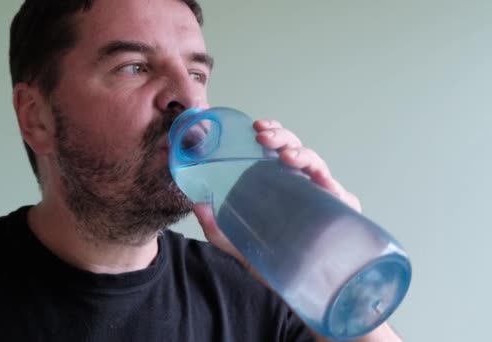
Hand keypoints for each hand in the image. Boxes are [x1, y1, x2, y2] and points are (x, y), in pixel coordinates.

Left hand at [194, 118, 360, 262]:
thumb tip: (196, 202)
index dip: (271, 132)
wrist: (294, 292)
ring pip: (316, 164)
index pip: (278, 149)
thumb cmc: (271, 260)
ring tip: (284, 155)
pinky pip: (340, 194)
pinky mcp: (341, 214)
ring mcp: (323, 197)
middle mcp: (303, 185)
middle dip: (282, 137)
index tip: (256, 126)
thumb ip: (216, 226)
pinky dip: (329, 183)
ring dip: (301, 154)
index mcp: (281, 184)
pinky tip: (319, 181)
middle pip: (296, 150)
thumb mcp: (236, 242)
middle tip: (263, 136)